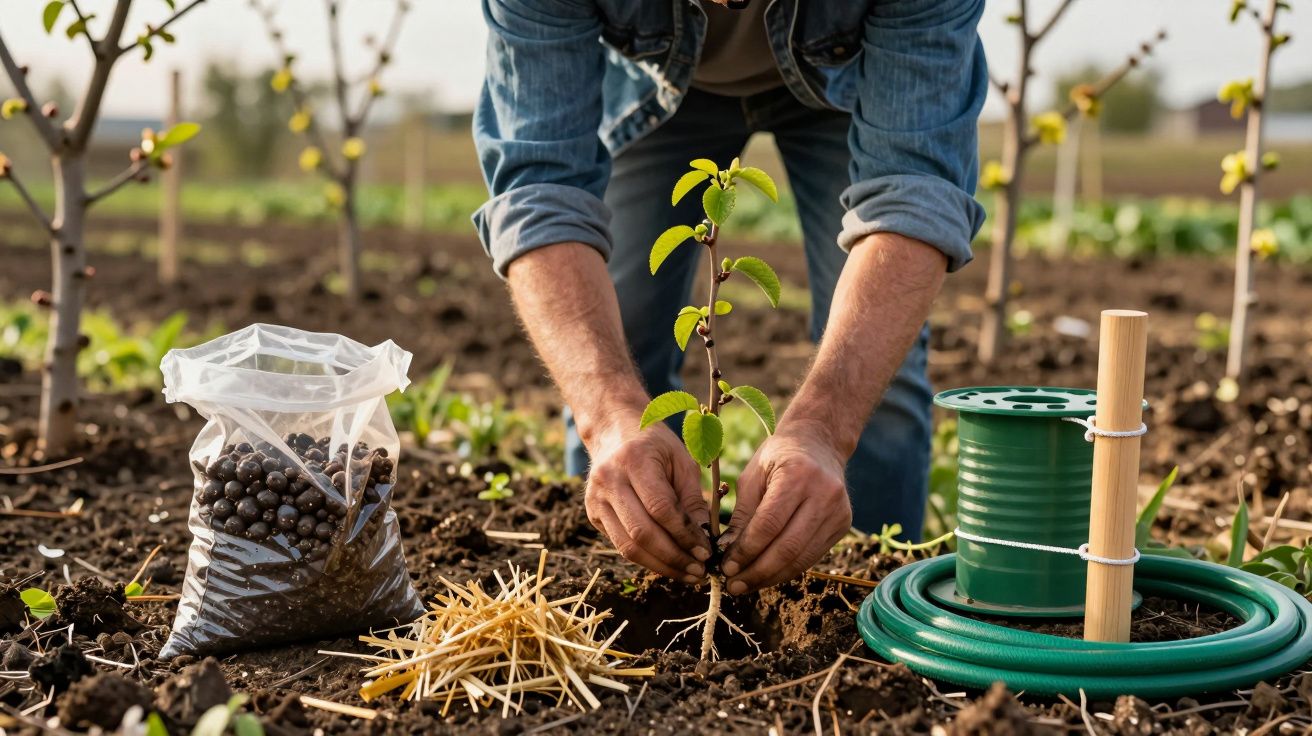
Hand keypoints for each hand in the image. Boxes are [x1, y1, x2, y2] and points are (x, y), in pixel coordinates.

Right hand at [584, 413, 712, 582]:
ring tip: (687, 573)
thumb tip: (705, 539)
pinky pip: (620, 545)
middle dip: (674, 557)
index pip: (660, 508)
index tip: (706, 552)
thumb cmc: (656, 445)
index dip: (685, 535)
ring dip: (661, 566)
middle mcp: (609, 480)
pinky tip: (668, 563)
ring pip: (628, 546)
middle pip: (642, 533)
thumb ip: (692, 499)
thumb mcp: (682, 461)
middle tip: (699, 571)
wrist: (614, 431)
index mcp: (633, 460)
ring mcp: (596, 499)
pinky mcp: (593, 514)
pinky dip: (647, 558)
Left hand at [720, 423, 851, 593]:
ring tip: (746, 585)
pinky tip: (767, 575)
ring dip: (771, 577)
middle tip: (733, 585)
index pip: (769, 524)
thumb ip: (742, 513)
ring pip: (802, 558)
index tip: (726, 567)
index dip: (746, 551)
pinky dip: (787, 569)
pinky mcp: (843, 525)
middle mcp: (824, 494)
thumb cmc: (779, 456)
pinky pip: (812, 556)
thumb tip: (727, 552)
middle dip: (757, 572)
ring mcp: (838, 511)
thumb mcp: (753, 475)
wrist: (819, 442)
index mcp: (798, 475)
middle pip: (788, 547)